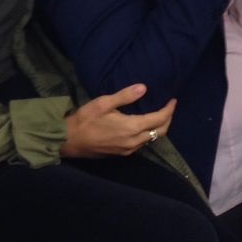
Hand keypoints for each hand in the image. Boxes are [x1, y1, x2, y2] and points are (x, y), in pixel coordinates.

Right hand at [61, 84, 176, 157]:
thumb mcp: (104, 103)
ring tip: (159, 114)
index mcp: (132, 128)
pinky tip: (144, 126)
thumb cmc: (85, 120)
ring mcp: (128, 150)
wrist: (69, 141)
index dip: (169, 109)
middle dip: (168, 119)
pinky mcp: (122, 154)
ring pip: (152, 139)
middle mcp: (134, 141)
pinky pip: (142, 144)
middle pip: (160, 131)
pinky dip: (149, 134)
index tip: (173, 100)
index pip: (159, 119)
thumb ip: (125, 96)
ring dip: (159, 128)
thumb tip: (144, 88)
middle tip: (169, 107)